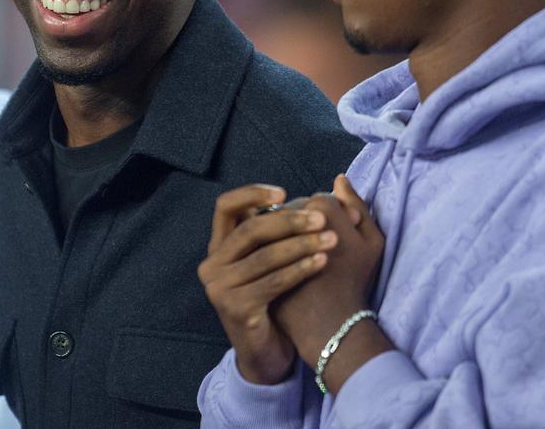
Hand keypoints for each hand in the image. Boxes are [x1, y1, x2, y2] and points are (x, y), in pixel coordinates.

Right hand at [198, 184, 338, 384]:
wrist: (266, 351)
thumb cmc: (274, 299)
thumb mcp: (271, 260)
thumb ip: (279, 231)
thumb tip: (317, 196)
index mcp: (218, 246)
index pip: (225, 206)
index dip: (252, 193)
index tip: (285, 192)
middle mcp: (212, 264)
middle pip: (250, 229)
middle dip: (289, 220)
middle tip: (322, 218)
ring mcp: (220, 288)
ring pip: (265, 256)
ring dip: (302, 245)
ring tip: (331, 239)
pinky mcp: (235, 308)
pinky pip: (273, 282)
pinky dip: (300, 269)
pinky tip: (322, 262)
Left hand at [272, 174, 389, 392]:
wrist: (331, 323)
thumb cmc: (355, 281)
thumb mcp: (372, 241)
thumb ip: (357, 204)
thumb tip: (339, 179)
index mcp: (322, 206)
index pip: (316, 201)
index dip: (325, 220)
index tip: (334, 241)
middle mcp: (292, 216)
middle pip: (290, 211)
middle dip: (300, 227)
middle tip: (317, 254)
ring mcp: (269, 236)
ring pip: (273, 227)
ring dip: (283, 239)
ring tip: (302, 263)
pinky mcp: (255, 258)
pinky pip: (259, 246)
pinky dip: (270, 253)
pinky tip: (282, 268)